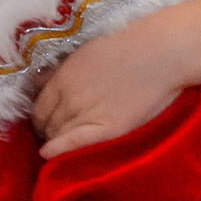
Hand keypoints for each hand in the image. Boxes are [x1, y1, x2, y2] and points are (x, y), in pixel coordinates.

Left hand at [34, 27, 184, 153]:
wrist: (161, 53)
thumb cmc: (129, 46)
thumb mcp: (86, 52)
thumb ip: (65, 72)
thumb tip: (45, 85)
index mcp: (64, 77)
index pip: (40, 108)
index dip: (41, 118)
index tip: (46, 122)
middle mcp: (70, 96)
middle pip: (48, 124)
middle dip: (48, 130)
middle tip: (55, 134)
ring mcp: (87, 112)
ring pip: (59, 134)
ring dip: (57, 139)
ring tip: (62, 143)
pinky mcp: (107, 127)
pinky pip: (74, 141)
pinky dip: (58, 149)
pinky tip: (47, 154)